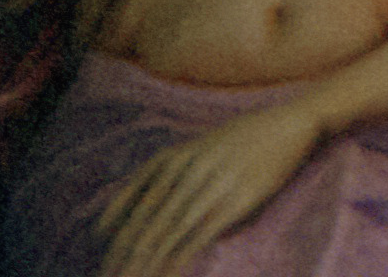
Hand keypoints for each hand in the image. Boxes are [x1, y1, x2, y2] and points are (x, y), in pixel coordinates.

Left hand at [95, 95, 319, 276]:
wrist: (288, 125)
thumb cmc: (239, 139)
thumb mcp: (194, 149)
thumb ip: (162, 173)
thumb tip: (127, 209)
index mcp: (174, 157)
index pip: (135, 198)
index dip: (115, 228)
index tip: (99, 251)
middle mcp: (188, 170)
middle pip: (148, 219)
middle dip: (127, 252)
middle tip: (110, 275)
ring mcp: (212, 184)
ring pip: (171, 230)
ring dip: (149, 260)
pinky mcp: (237, 199)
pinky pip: (202, 232)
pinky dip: (182, 255)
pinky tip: (169, 271)